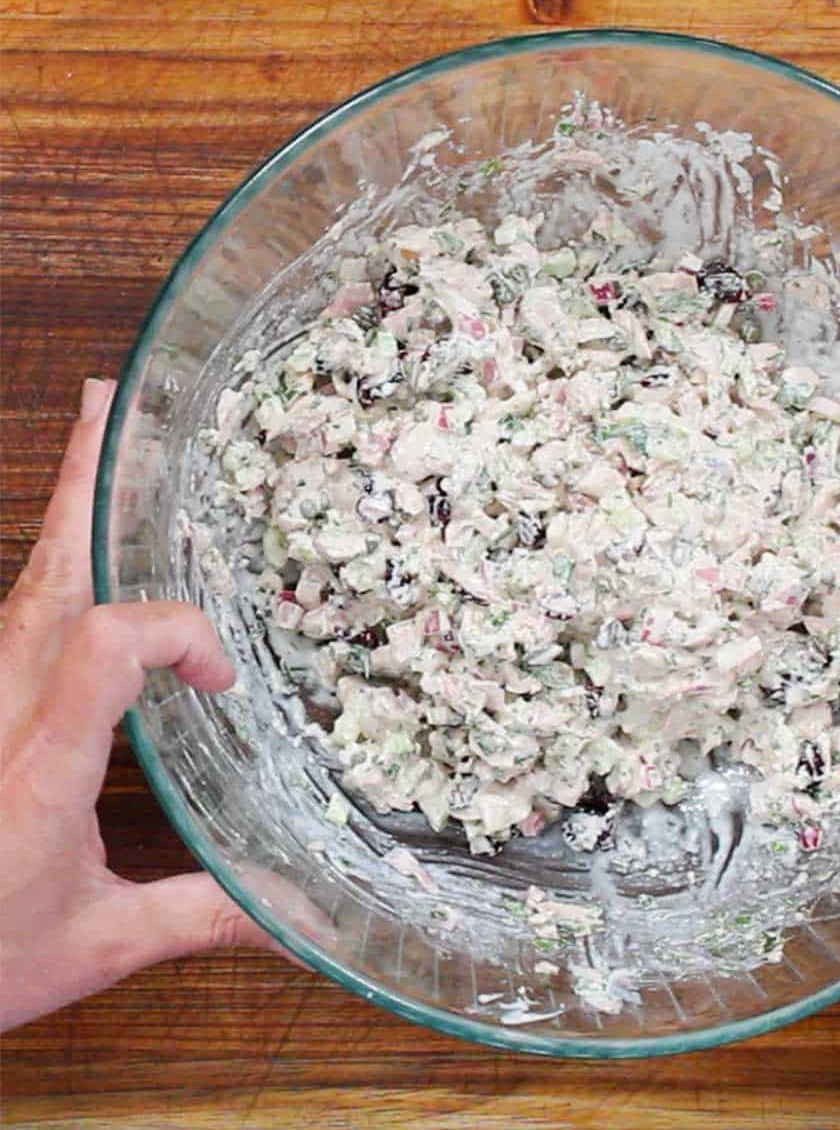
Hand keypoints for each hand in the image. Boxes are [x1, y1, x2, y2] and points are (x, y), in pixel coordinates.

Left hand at [0, 378, 277, 1030]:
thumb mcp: (95, 945)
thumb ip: (201, 913)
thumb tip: (299, 913)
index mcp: (39, 772)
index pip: (107, 650)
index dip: (177, 638)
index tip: (222, 683)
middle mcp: (1, 717)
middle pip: (49, 581)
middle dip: (84, 488)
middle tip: (112, 405)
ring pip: (27, 588)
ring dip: (67, 510)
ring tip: (99, 438)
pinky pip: (18, 618)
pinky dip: (57, 565)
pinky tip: (76, 550)